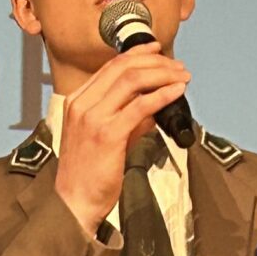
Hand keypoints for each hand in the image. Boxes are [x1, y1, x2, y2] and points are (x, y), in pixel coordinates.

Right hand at [52, 49, 191, 241]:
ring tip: (181, 78)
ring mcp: (93, 118)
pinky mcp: (108, 134)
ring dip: (162, 75)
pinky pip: (140, 106)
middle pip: (123, 68)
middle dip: (155, 62)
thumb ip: (127, 120)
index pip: (110, 67)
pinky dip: (162, 95)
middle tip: (177, 67)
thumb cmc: (87, 176)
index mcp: (77, 102)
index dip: (137, 55)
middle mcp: (82, 105)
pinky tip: (176, 92)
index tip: (157, 51)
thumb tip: (152, 108)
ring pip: (132, 80)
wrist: (74, 203)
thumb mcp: (104, 139)